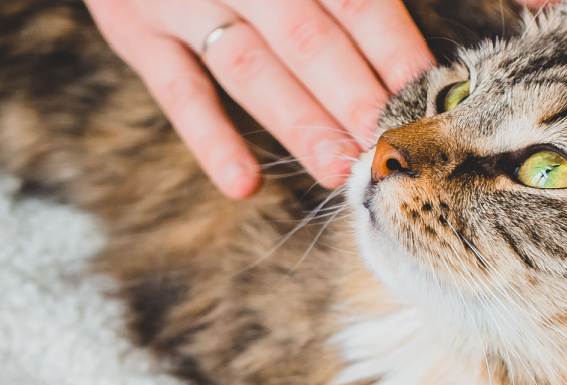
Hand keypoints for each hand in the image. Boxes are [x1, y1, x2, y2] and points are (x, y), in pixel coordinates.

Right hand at [84, 0, 433, 197]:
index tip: (428, 100)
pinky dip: (210, 138)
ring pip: (249, 67)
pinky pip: (175, 90)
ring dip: (299, 124)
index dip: (393, 50)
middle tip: (391, 149)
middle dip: (354, 98)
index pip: (354, 0)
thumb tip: (432, 41)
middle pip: (306, 38)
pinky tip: (245, 184)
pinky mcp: (134, 29)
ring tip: (340, 170)